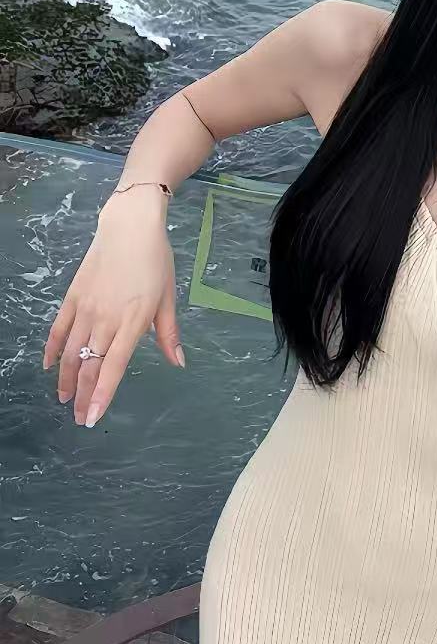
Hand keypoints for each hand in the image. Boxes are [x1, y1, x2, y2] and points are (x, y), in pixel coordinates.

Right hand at [42, 189, 184, 427]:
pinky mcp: (73, 297)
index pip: (113, 367)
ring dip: (66, 379)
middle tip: (80, 417)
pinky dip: (52, 349)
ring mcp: (86, 308)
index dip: (102, 395)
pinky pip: (58, 329)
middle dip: (83, 396)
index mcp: (133, 322)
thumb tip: (179, 363)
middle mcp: (106, 319)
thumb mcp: (168, 297)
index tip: (93, 417)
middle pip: (89, 365)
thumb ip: (168, 334)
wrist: (130, 225)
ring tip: (65, 398)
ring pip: (70, 352)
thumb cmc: (156, 261)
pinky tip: (50, 366)